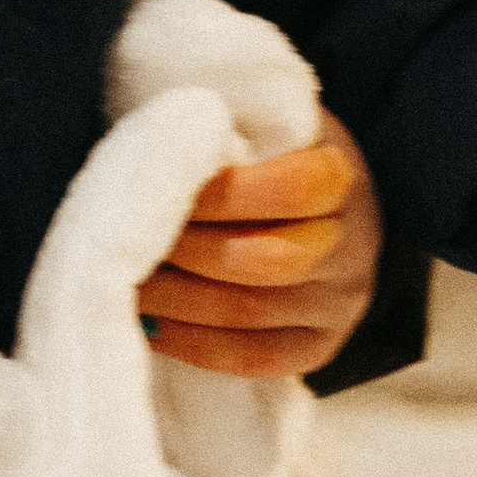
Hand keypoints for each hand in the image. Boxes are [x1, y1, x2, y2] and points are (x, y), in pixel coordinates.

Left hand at [139, 111, 380, 380]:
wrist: (327, 204)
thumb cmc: (271, 149)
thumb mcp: (263, 118)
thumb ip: (227, 121)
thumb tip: (165, 134)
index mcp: (343, 177)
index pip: (292, 190)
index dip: (219, 193)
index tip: (160, 184)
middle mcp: (353, 248)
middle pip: (264, 260)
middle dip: (184, 250)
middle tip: (124, 239)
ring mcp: (340, 304)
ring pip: (250, 314)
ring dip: (176, 300)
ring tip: (124, 281)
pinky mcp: (320, 346)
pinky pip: (256, 359)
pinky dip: (195, 346)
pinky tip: (151, 327)